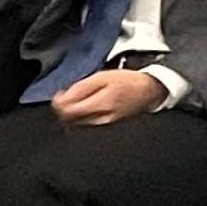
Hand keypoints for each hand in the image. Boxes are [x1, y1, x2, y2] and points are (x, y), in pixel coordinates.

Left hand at [49, 68, 168, 126]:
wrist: (149, 91)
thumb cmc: (127, 82)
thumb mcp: (102, 77)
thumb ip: (80, 88)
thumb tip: (62, 99)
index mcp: (101, 104)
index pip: (69, 113)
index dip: (58, 105)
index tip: (58, 97)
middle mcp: (102, 120)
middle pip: (71, 121)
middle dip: (64, 110)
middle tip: (66, 98)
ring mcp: (105, 126)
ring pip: (78, 125)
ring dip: (72, 114)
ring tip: (77, 101)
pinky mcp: (107, 128)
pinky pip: (87, 125)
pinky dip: (82, 117)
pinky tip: (86, 108)